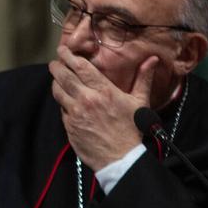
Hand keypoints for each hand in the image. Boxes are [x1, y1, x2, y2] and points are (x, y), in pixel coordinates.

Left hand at [50, 46, 156, 169]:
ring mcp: (75, 112)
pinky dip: (61, 101)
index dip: (68, 55)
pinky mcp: (69, 124)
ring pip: (57, 90)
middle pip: (63, 75)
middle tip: (55, 62)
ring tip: (58, 78)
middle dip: (56, 65)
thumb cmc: (132, 129)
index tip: (63, 49)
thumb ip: (143, 79)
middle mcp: (87, 99)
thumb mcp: (140, 102)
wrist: (121, 158)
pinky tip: (65, 99)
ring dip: (56, 82)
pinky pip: (60, 107)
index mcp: (104, 91)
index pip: (80, 67)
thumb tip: (152, 59)